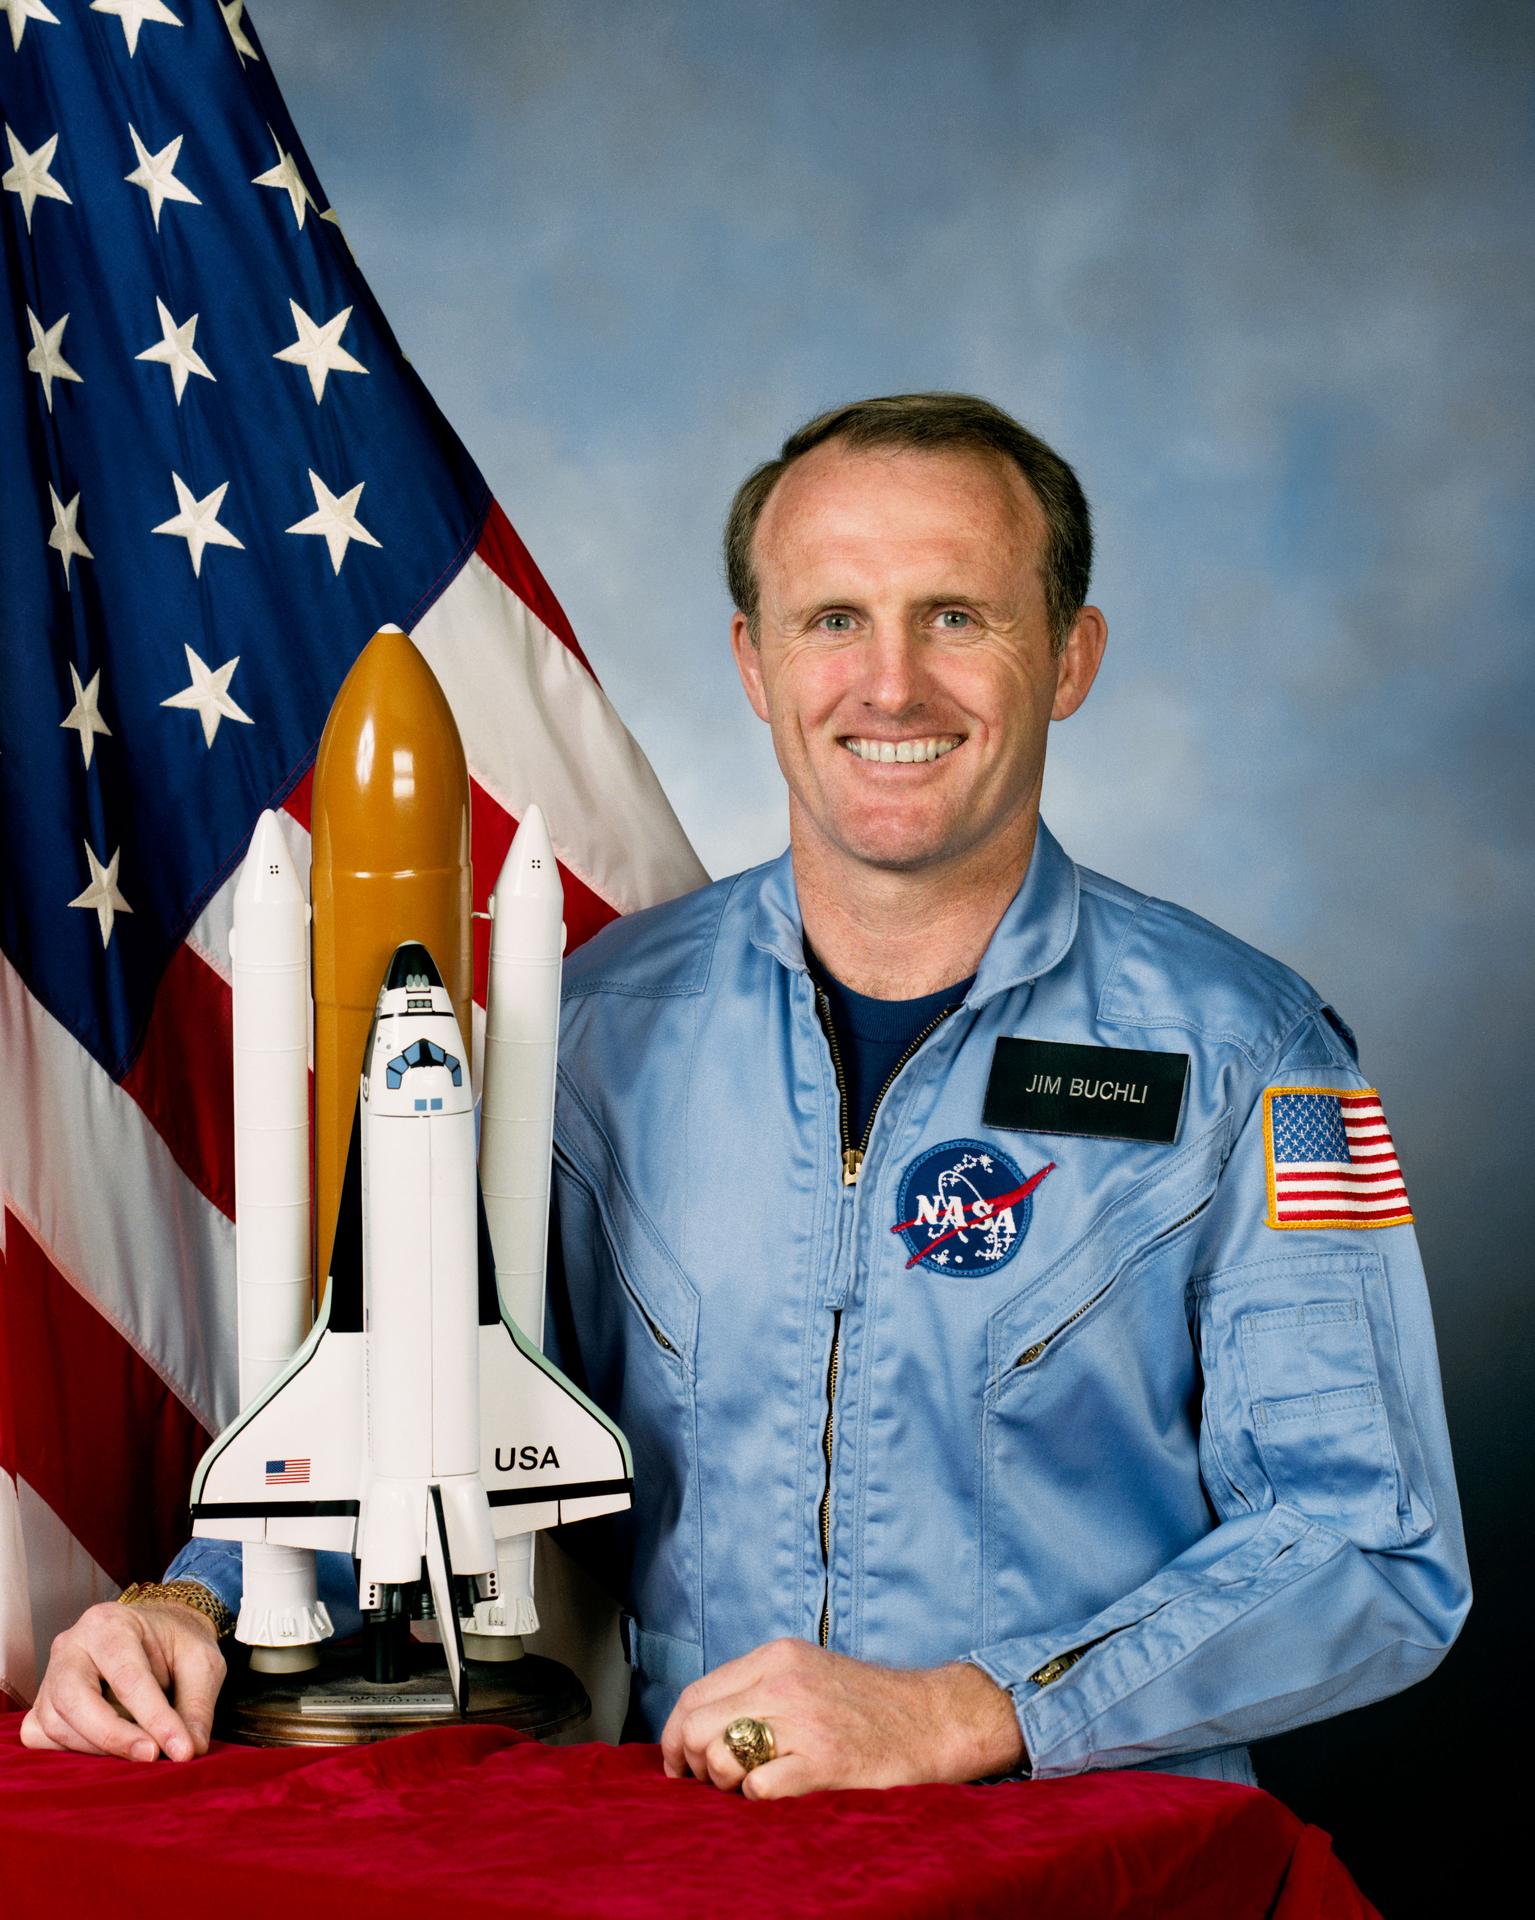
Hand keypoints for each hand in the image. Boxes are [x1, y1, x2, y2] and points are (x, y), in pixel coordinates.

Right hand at [20, 1600, 226, 1762]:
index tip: (181, 1750)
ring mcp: (50, 1675)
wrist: (157, 1632)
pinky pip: (41, 1736)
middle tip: (152, 1756)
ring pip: (56, 1723)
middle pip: (74, 1698)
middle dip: (114, 1736)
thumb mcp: (202, 1662)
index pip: (127, 1676)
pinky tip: (107, 1752)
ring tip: (140, 1752)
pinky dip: (71, 1751)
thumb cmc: (176, 1644)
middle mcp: (71, 1645)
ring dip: (97, 1748)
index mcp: (110, 1623)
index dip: (155, 1718)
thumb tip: (190, 1750)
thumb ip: (197, 1704)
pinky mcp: (43, 1704)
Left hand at [660, 1637, 1023, 1797]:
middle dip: (693, 1763)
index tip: (680, 1762)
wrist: (932, 1718)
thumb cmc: (867, 1704)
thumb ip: (756, 1688)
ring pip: (718, 1756)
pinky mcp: (823, 1762)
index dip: (676, 1735)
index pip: (694, 1694)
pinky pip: (757, 1789)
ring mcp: (803, 1722)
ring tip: (749, 1785)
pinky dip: (758, 1799)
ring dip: (724, 1782)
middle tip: (714, 1782)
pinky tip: (782, 1791)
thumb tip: (697, 1727)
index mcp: (775, 1657)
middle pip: (696, 1726)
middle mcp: (783, 1683)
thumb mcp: (805, 1672)